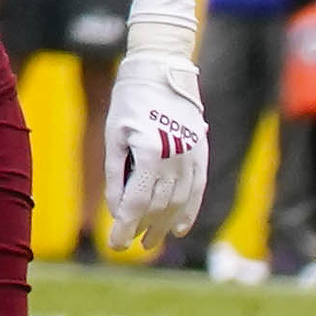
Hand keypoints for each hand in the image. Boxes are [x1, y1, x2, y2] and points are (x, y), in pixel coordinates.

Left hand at [96, 48, 210, 258]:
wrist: (161, 70)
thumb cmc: (129, 102)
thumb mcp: (114, 135)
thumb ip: (116, 174)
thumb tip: (117, 210)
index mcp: (148, 150)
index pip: (137, 201)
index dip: (125, 226)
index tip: (115, 246)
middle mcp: (174, 156)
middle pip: (159, 206)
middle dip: (143, 229)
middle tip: (129, 245)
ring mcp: (192, 156)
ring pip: (179, 202)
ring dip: (164, 225)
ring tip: (151, 241)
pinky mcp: (201, 153)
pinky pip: (197, 190)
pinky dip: (188, 211)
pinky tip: (179, 228)